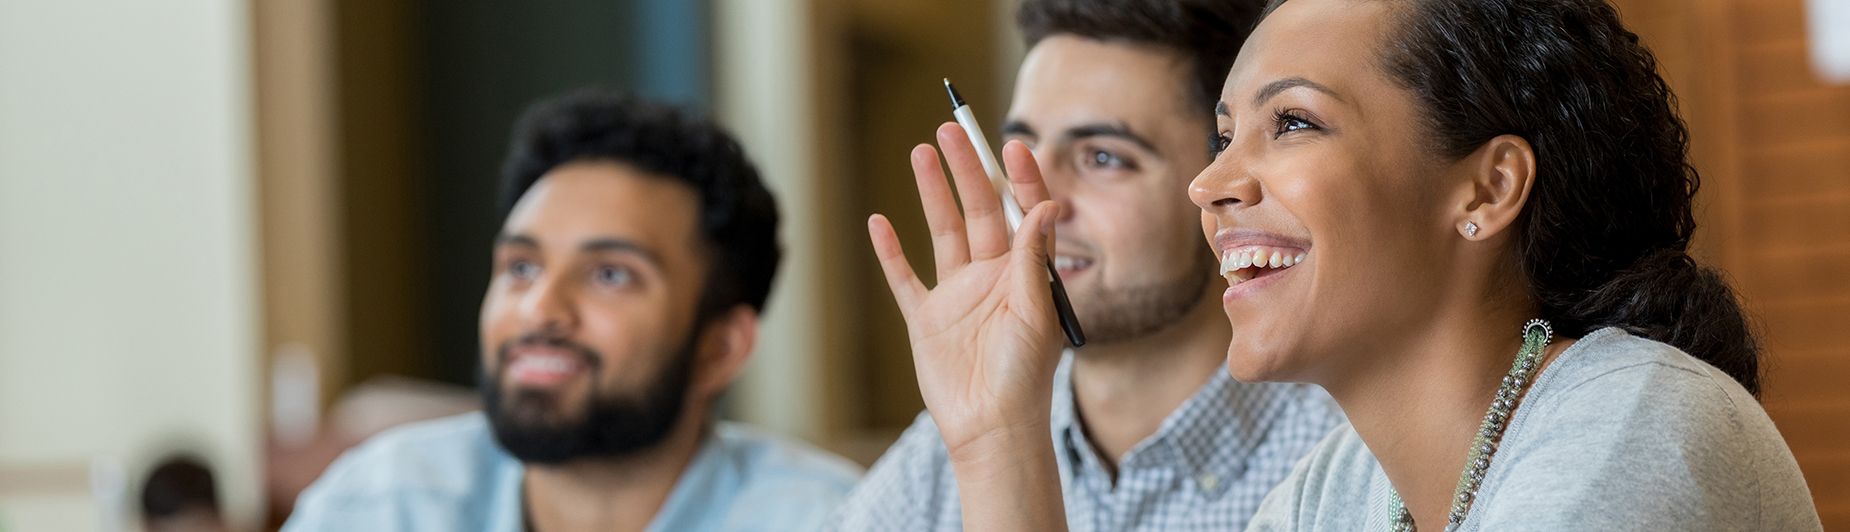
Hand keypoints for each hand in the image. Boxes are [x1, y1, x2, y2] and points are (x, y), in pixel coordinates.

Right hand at [867, 122, 1066, 461]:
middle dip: (967, 169)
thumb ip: (1034, 259)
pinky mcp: (925, 319)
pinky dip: (890, 252)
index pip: (1023, 213)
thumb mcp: (1036, 313)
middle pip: (978, 211)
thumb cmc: (1024, 378)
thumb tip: (1045, 204)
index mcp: (1025, 274)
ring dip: (932, 193)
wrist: (991, 429)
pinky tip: (879, 222)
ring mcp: (956, 296)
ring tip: (921, 152)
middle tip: (954, 129)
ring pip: (942, 231)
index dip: (1018, 178)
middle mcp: (991, 277)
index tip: (1011, 144)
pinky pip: (904, 277)